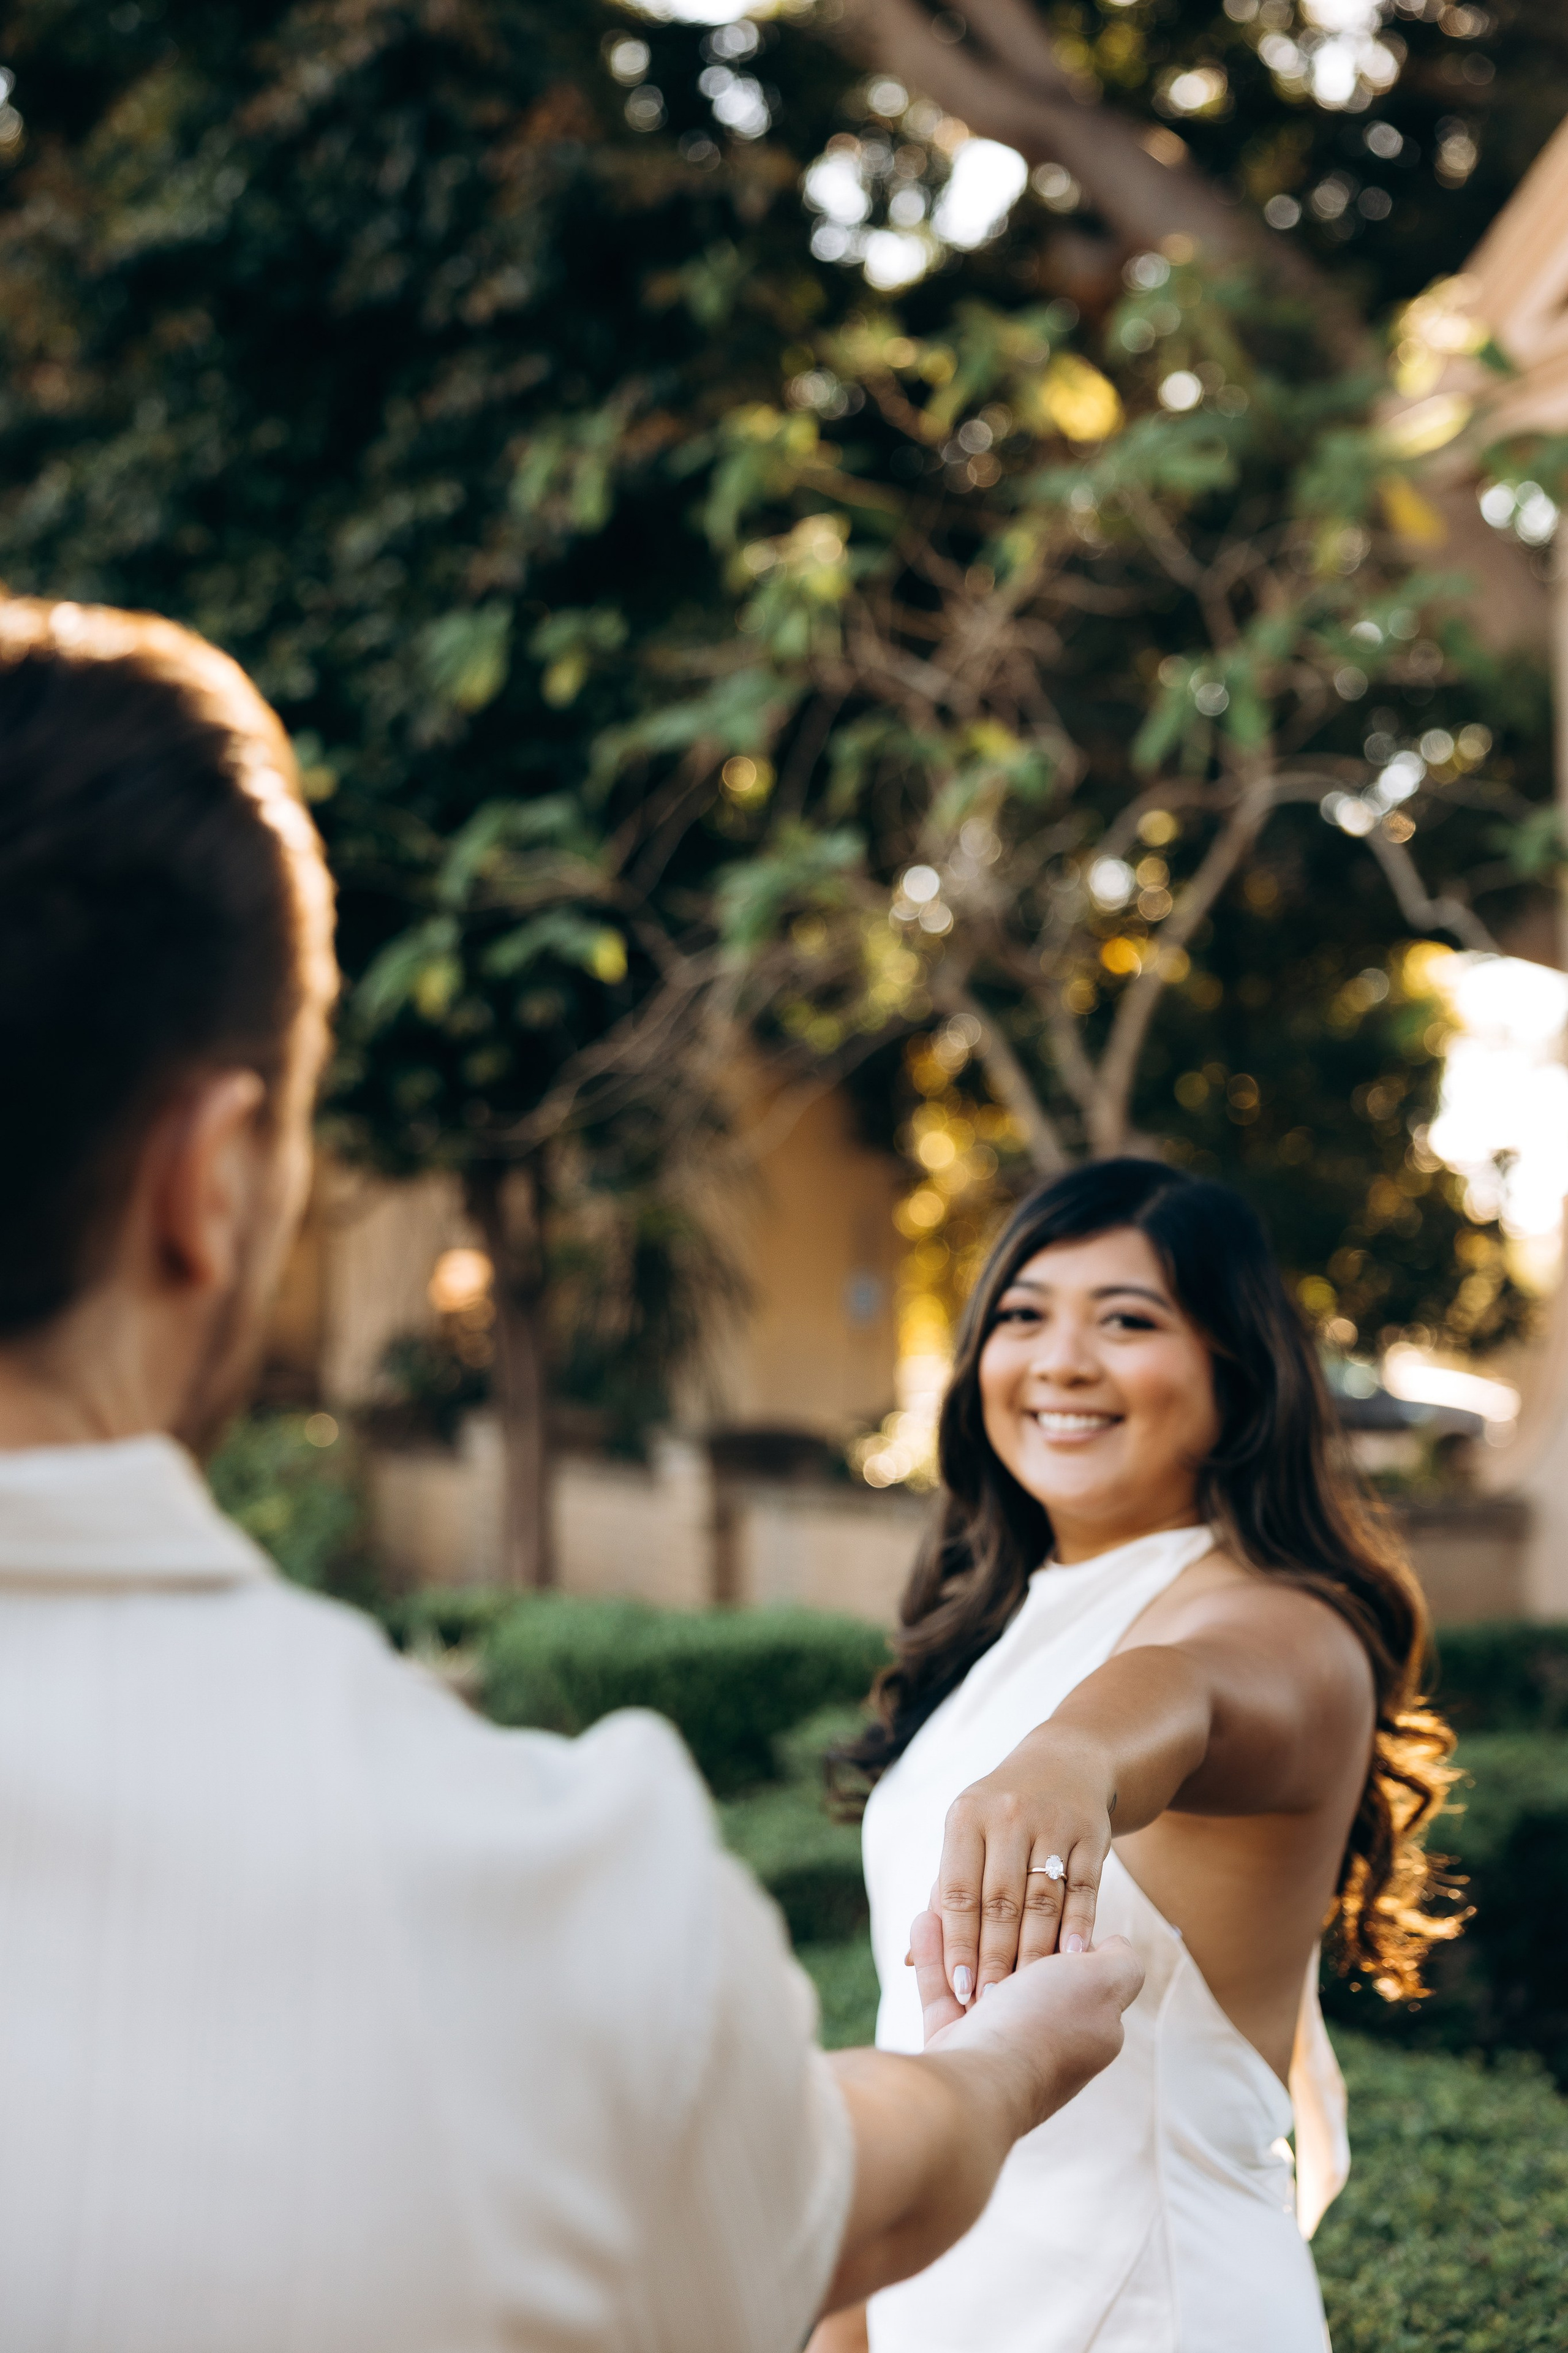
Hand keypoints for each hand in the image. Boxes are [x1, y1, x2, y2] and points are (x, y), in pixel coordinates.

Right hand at [910, 1906, 1141, 2129]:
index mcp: (1086, 2024)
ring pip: (978, 1975)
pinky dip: (933, 1956)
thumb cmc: (1045, 2028)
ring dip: (962, 1935)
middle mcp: (1043, 2035)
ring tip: (945, 1898)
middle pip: (1023, 1965)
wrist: (979, 2086)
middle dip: (1002, 1928)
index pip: (1075, 1964)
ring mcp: (996, 2044)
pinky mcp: (953, 2045)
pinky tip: (924, 1920)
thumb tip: (1115, 1944)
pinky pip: (943, 1992)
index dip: (1057, 1927)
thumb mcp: (1103, 1984)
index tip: (1036, 1892)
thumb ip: (1122, 1964)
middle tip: (984, 1890)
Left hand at [936, 1730, 1114, 2004]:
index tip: (957, 1990)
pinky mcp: (1091, 1833)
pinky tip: (1073, 1959)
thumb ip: (944, 1895)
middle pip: (1000, 1901)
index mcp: (966, 1818)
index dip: (958, 1943)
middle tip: (991, 2006)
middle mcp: (1007, 1816)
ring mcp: (1052, 1823)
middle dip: (994, 1958)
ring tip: (1028, 1995)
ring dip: (1035, 1952)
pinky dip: (1079, 1925)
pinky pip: (1083, 1887)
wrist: (1066, 1764)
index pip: (958, 1891)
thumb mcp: (967, 1836)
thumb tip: (911, 1959)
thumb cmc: (1001, 1817)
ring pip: (1042, 1899)